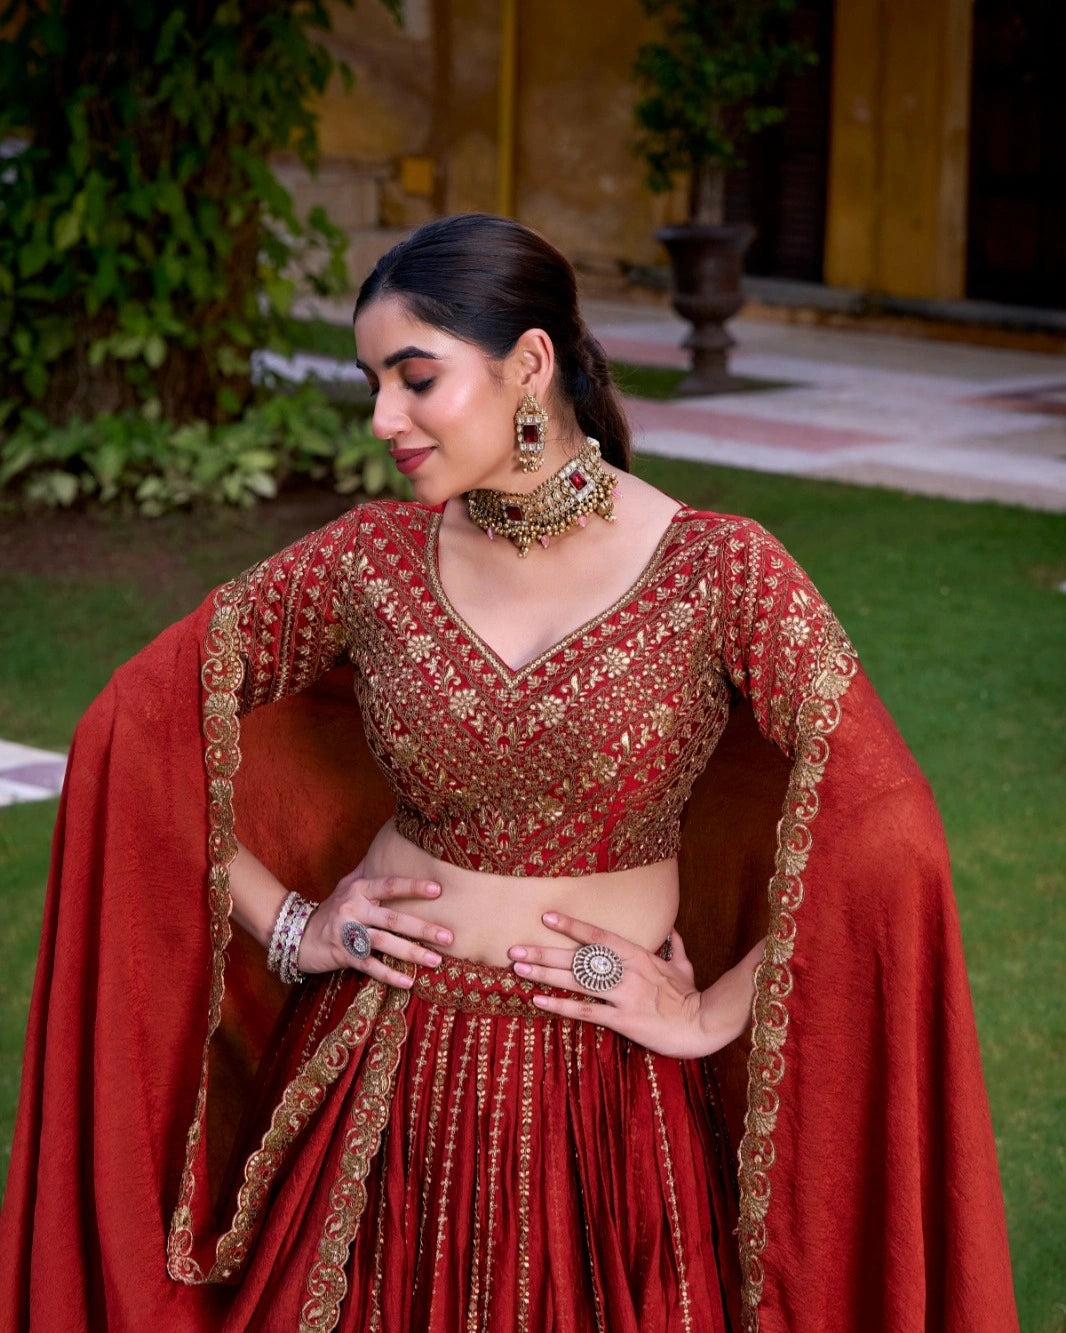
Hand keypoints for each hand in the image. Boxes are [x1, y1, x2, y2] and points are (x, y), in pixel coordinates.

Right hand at [297, 860, 453, 988]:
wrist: (295, 935)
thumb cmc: (329, 909)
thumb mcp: (345, 886)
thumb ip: (367, 872)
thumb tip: (387, 845)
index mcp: (359, 890)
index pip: (390, 885)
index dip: (413, 887)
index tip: (438, 891)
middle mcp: (354, 909)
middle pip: (393, 918)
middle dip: (423, 928)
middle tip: (449, 936)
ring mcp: (348, 933)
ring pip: (385, 943)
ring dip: (412, 953)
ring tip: (435, 960)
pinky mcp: (343, 955)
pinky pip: (370, 966)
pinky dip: (389, 975)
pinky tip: (408, 982)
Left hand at [508, 913, 764, 1059]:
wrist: (705, 1023)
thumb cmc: (692, 995)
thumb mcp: (683, 965)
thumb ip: (674, 946)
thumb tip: (673, 931)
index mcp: (638, 954)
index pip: (598, 934)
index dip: (572, 925)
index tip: (546, 916)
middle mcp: (626, 970)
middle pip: (578, 958)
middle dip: (544, 952)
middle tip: (515, 949)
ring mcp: (623, 994)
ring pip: (577, 982)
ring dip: (545, 975)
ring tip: (519, 969)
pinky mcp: (623, 1019)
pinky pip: (586, 1011)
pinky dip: (561, 1006)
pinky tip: (539, 1001)